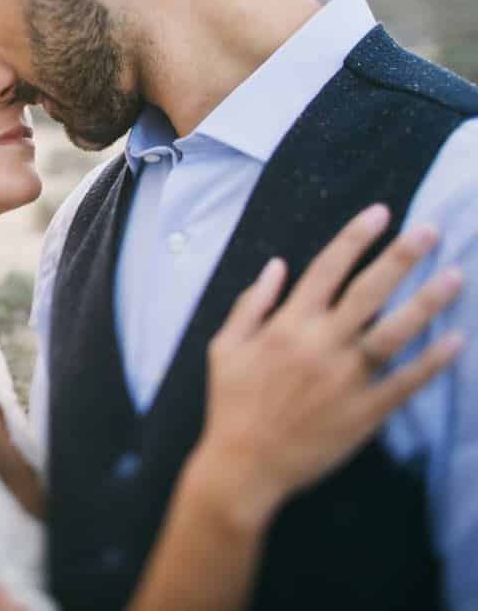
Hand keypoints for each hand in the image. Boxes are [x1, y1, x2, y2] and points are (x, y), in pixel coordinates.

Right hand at [192, 203, 464, 530]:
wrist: (244, 466)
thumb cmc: (232, 402)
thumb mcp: (225, 345)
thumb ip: (252, 302)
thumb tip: (277, 265)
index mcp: (287, 323)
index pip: (327, 268)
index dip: (355, 238)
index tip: (381, 213)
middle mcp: (320, 343)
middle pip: (367, 291)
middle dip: (400, 257)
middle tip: (431, 230)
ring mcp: (346, 379)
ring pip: (392, 332)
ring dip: (425, 302)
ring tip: (454, 276)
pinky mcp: (364, 413)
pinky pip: (404, 384)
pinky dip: (430, 363)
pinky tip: (456, 341)